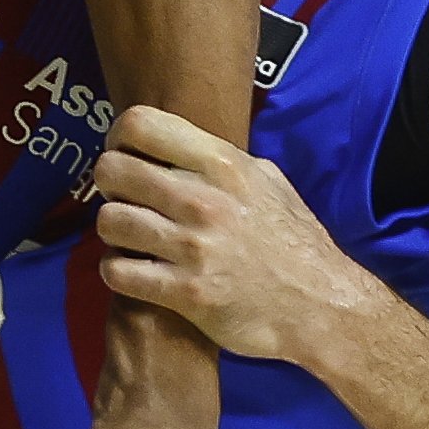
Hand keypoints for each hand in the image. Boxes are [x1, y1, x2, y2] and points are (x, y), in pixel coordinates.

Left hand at [94, 106, 370, 363]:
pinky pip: (118, 272)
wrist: (320, 305)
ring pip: (108, 221)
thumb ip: (222, 158)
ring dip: (113, 231)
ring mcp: (193, 247)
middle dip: (109, 185)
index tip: (125, 154)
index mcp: (222, 164)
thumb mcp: (268, 180)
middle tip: (124, 199)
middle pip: (112, 170)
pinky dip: (118, 271)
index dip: (119, 137)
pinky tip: (134, 270)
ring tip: (131, 237)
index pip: (140, 124)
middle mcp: (203, 200)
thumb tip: (181, 143)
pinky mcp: (186, 292)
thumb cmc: (293, 239)